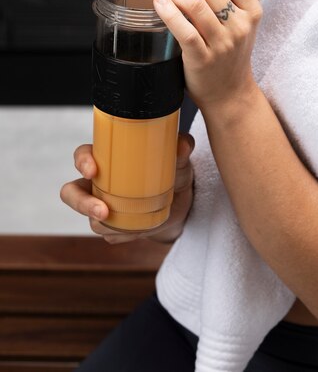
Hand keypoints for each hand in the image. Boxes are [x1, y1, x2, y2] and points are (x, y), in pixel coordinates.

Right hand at [60, 133, 194, 244]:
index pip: (83, 155)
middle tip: (103, 211)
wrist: (181, 204)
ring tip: (131, 227)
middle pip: (71, 192)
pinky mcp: (112, 227)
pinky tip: (138, 231)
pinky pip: (109, 235)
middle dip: (81, 203)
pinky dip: (123, 235)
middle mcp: (99, 183)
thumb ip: (181, 149)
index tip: (93, 170)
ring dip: (107, 225)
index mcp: (108, 159)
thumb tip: (183, 144)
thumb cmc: (173, 173)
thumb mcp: (178, 161)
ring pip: (90, 219)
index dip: (82, 161)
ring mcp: (102, 206)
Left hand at [153, 0, 262, 109]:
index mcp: (251, 9)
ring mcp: (223, 43)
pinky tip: (158, 3)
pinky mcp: (203, 59)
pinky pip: (183, 29)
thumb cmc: (227, 53)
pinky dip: (167, 11)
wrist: (230, 94)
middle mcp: (240, 24)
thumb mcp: (237, 22)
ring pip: (193, 2)